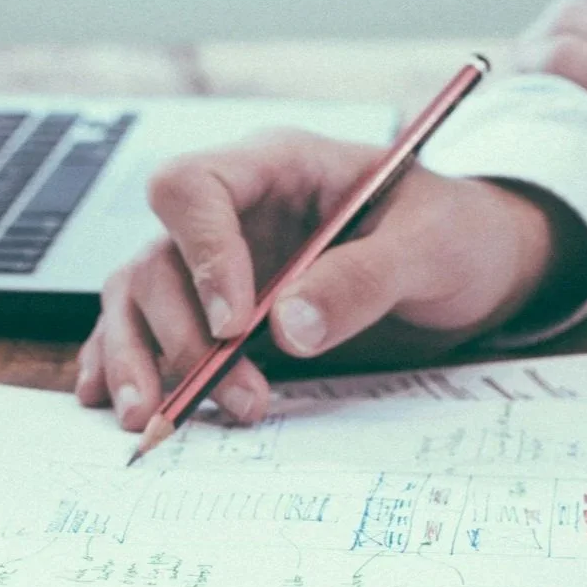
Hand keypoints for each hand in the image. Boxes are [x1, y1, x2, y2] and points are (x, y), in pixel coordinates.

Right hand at [76, 129, 584, 428]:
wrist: (476, 266)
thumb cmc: (456, 235)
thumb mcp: (430, 248)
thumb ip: (362, 280)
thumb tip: (287, 327)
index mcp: (277, 167)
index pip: (193, 188)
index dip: (201, 255)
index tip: (233, 325)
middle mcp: (232, 212)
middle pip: (156, 258)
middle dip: (180, 336)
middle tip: (234, 398)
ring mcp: (216, 262)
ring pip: (138, 298)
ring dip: (139, 360)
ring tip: (155, 419)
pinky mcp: (214, 310)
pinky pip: (146, 329)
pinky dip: (122, 364)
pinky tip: (110, 402)